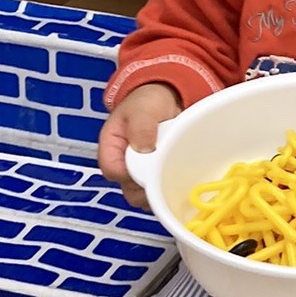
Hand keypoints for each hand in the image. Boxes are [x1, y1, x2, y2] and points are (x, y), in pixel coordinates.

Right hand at [98, 82, 181, 207]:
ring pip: (146, 196)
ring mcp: (139, 174)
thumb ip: (141, 127)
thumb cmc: (147, 102)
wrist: (165, 100)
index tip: (151, 165)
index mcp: (111, 147)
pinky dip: (172, 189)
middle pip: (130, 190)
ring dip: (162, 190)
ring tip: (179, 173)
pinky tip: (184, 178)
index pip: (112, 170)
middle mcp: (123, 166)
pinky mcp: (156, 178)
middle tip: (170, 173)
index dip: (131, 173)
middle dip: (150, 187)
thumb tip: (144, 149)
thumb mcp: (143, 108)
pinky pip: (161, 192)